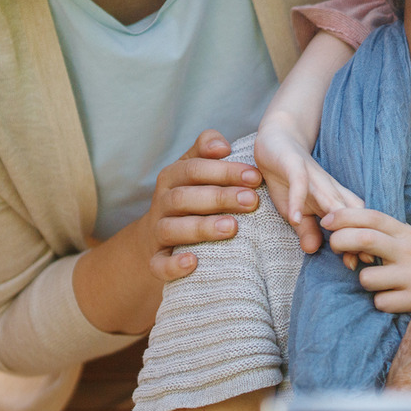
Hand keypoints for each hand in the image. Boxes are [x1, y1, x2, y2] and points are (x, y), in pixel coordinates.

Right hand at [138, 129, 262, 282]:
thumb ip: (206, 150)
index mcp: (172, 177)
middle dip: (219, 198)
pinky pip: (159, 264)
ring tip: (232, 228)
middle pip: (184, 198)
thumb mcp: (194, 169)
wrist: (156, 235)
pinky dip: (173, 265)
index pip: (194, 169)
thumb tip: (223, 145)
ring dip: (202, 227)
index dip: (224, 171)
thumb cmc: (190, 195)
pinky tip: (193, 262)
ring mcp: (157, 231)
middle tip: (251, 201)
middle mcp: (162, 202)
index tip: (255, 176)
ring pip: (172, 228)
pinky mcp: (155, 259)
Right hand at [253, 118, 362, 254]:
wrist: (277, 140)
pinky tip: (295, 218)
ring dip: (336, 221)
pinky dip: (298, 200)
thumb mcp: (296, 211)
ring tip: (336, 246)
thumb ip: (306, 229)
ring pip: (331, 199)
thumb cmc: (289, 179)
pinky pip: (299, 184)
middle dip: (356, 235)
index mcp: (334, 200)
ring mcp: (314, 177)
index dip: (357, 241)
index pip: (353, 222)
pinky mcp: (295, 166)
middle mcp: (330, 189)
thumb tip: (313, 250)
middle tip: (358, 260)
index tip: (359, 264)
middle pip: (350, 212)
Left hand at [321, 208, 410, 312]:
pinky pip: (380, 302)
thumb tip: (348, 228)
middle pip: (365, 240)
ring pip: (366, 278)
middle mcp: (409, 252)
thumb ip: (388, 233)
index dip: (345, 215)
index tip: (327, 219)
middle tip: (336, 247)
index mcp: (408, 233)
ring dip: (364, 280)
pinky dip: (382, 301)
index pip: (373, 217)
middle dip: (342, 242)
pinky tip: (394, 297)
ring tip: (378, 280)